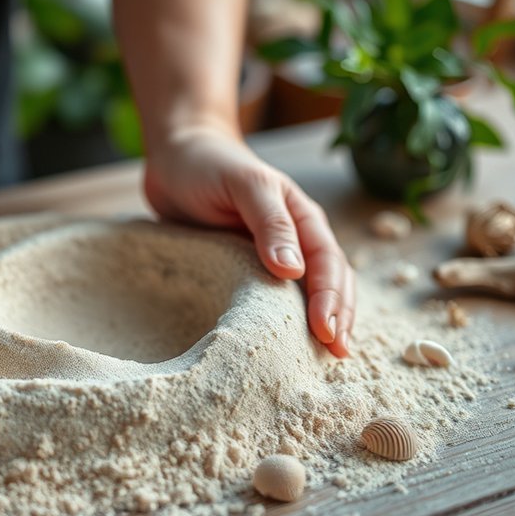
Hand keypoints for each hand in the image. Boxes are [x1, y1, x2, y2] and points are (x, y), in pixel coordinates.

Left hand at [144, 126, 354, 356]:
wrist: (177, 154)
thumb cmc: (210, 163)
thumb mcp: (244, 184)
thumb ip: (269, 222)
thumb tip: (294, 270)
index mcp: (302, 219)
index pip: (328, 264)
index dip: (331, 300)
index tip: (326, 333)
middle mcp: (295, 240)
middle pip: (330, 284)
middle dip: (337, 319)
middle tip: (333, 357)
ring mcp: (270, 257)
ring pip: (305, 295)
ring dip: (317, 324)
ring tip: (320, 361)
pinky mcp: (242, 269)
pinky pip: (269, 299)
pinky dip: (281, 322)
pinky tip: (278, 346)